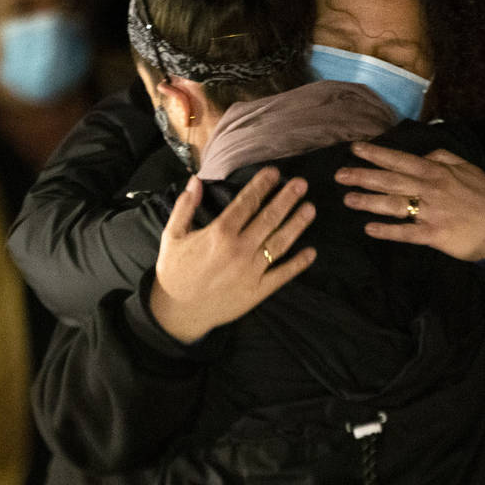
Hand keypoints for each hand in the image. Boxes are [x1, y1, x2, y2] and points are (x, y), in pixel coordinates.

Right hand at [151, 168, 316, 342]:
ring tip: (310, 208)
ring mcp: (250, 271)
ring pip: (280, 243)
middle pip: (269, 218)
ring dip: (296, 224)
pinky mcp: (257, 291)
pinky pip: (282, 275)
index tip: (275, 173)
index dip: (262, 185)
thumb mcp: (172, 236)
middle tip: (302, 184)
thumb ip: (185, 207)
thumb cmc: (174, 271)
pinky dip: (298, 264)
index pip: (246, 202)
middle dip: (287, 199)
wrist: (177, 312)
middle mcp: (239, 249)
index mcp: (219, 233)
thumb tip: (196, 180)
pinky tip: (311, 252)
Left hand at [335, 141, 484, 261]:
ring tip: (348, 200)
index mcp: (436, 172)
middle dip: (363, 176)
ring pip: (394, 205)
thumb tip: (422, 155)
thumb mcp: (467, 167)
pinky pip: (406, 233)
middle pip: (390, 181)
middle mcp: (430, 190)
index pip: (400, 160)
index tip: (355, 149)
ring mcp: (431, 213)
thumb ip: (443, 158)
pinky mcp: (434, 236)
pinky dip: (388, 231)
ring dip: (369, 202)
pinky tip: (370, 229)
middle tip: (339, 175)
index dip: (377, 154)